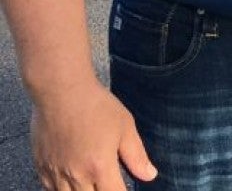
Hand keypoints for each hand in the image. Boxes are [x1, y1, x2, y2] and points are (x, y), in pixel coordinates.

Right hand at [31, 81, 155, 189]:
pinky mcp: (40, 166)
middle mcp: (75, 175)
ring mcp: (54, 172)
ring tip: (91, 184)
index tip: (126, 188)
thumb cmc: (96, 106)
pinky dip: (61, 189)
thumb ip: (136, 156)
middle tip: (108, 183)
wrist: (60, 92)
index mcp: (100, 167)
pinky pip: (50, 189)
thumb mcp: (125, 127)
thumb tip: (149, 176)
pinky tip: (71, 181)